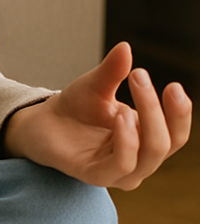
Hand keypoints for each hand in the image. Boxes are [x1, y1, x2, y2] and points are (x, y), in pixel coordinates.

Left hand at [3, 41, 191, 189]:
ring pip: (149, 155)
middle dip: (157, 109)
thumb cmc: (76, 107)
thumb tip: (125, 46)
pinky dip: (126, 142)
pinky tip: (120, 117)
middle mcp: (139, 160)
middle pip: (166, 142)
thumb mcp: (95, 85)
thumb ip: (112, 71)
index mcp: (146, 140)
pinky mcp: (97, 176)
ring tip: (127, 103)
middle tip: (140, 76)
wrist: (42, 123)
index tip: (173, 86)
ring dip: (144, 124)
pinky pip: (121, 165)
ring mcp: (120, 172)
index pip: (175, 133)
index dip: (179, 112)